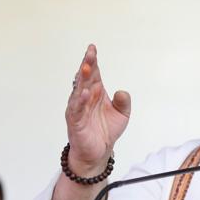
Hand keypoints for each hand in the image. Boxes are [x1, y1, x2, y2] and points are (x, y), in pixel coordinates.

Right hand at [65, 44, 131, 172]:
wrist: (99, 152)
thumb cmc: (106, 130)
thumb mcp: (122, 114)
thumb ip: (124, 102)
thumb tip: (121, 92)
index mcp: (95, 92)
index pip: (93, 73)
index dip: (92, 61)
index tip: (93, 48)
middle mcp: (85, 97)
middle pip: (84, 78)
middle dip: (87, 65)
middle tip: (90, 53)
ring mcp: (78, 108)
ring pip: (78, 90)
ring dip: (82, 79)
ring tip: (86, 68)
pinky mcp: (75, 121)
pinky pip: (76, 109)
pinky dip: (80, 101)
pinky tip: (85, 93)